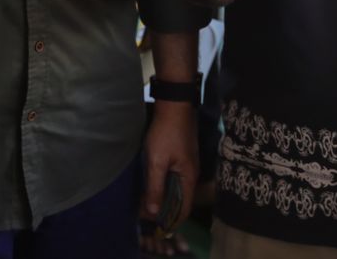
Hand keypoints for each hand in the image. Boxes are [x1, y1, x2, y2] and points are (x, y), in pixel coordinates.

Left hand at [140, 100, 196, 232]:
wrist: (174, 105)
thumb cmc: (166, 133)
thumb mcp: (157, 161)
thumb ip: (155, 187)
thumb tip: (153, 212)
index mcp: (189, 178)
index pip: (183, 210)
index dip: (170, 222)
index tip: (155, 231)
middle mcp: (191, 175)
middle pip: (180, 202)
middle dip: (164, 213)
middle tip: (145, 220)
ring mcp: (186, 166)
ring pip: (176, 190)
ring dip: (163, 199)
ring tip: (145, 207)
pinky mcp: (181, 158)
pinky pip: (173, 180)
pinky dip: (163, 187)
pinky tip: (151, 187)